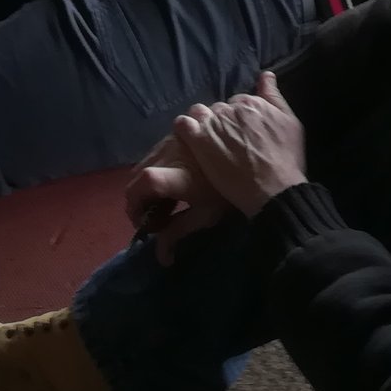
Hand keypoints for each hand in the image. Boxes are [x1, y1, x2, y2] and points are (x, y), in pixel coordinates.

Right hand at [125, 130, 227, 264]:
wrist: (255, 164)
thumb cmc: (229, 194)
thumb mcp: (205, 216)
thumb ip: (177, 234)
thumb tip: (162, 260)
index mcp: (180, 175)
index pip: (144, 184)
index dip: (135, 204)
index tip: (145, 222)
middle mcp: (172, 152)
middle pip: (138, 177)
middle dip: (140, 199)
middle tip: (158, 216)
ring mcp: (174, 138)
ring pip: (144, 163)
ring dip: (147, 183)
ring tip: (167, 197)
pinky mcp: (178, 131)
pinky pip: (156, 151)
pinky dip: (156, 168)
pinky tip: (174, 177)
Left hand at [172, 72, 307, 217]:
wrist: (273, 188)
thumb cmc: (286, 159)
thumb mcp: (290, 122)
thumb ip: (274, 96)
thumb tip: (266, 74)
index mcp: (252, 102)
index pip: (237, 101)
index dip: (239, 118)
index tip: (242, 134)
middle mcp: (231, 109)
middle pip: (219, 108)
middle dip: (222, 122)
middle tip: (229, 143)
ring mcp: (213, 123)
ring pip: (199, 113)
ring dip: (202, 123)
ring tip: (209, 142)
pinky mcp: (199, 140)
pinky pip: (182, 124)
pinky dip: (184, 129)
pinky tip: (191, 141)